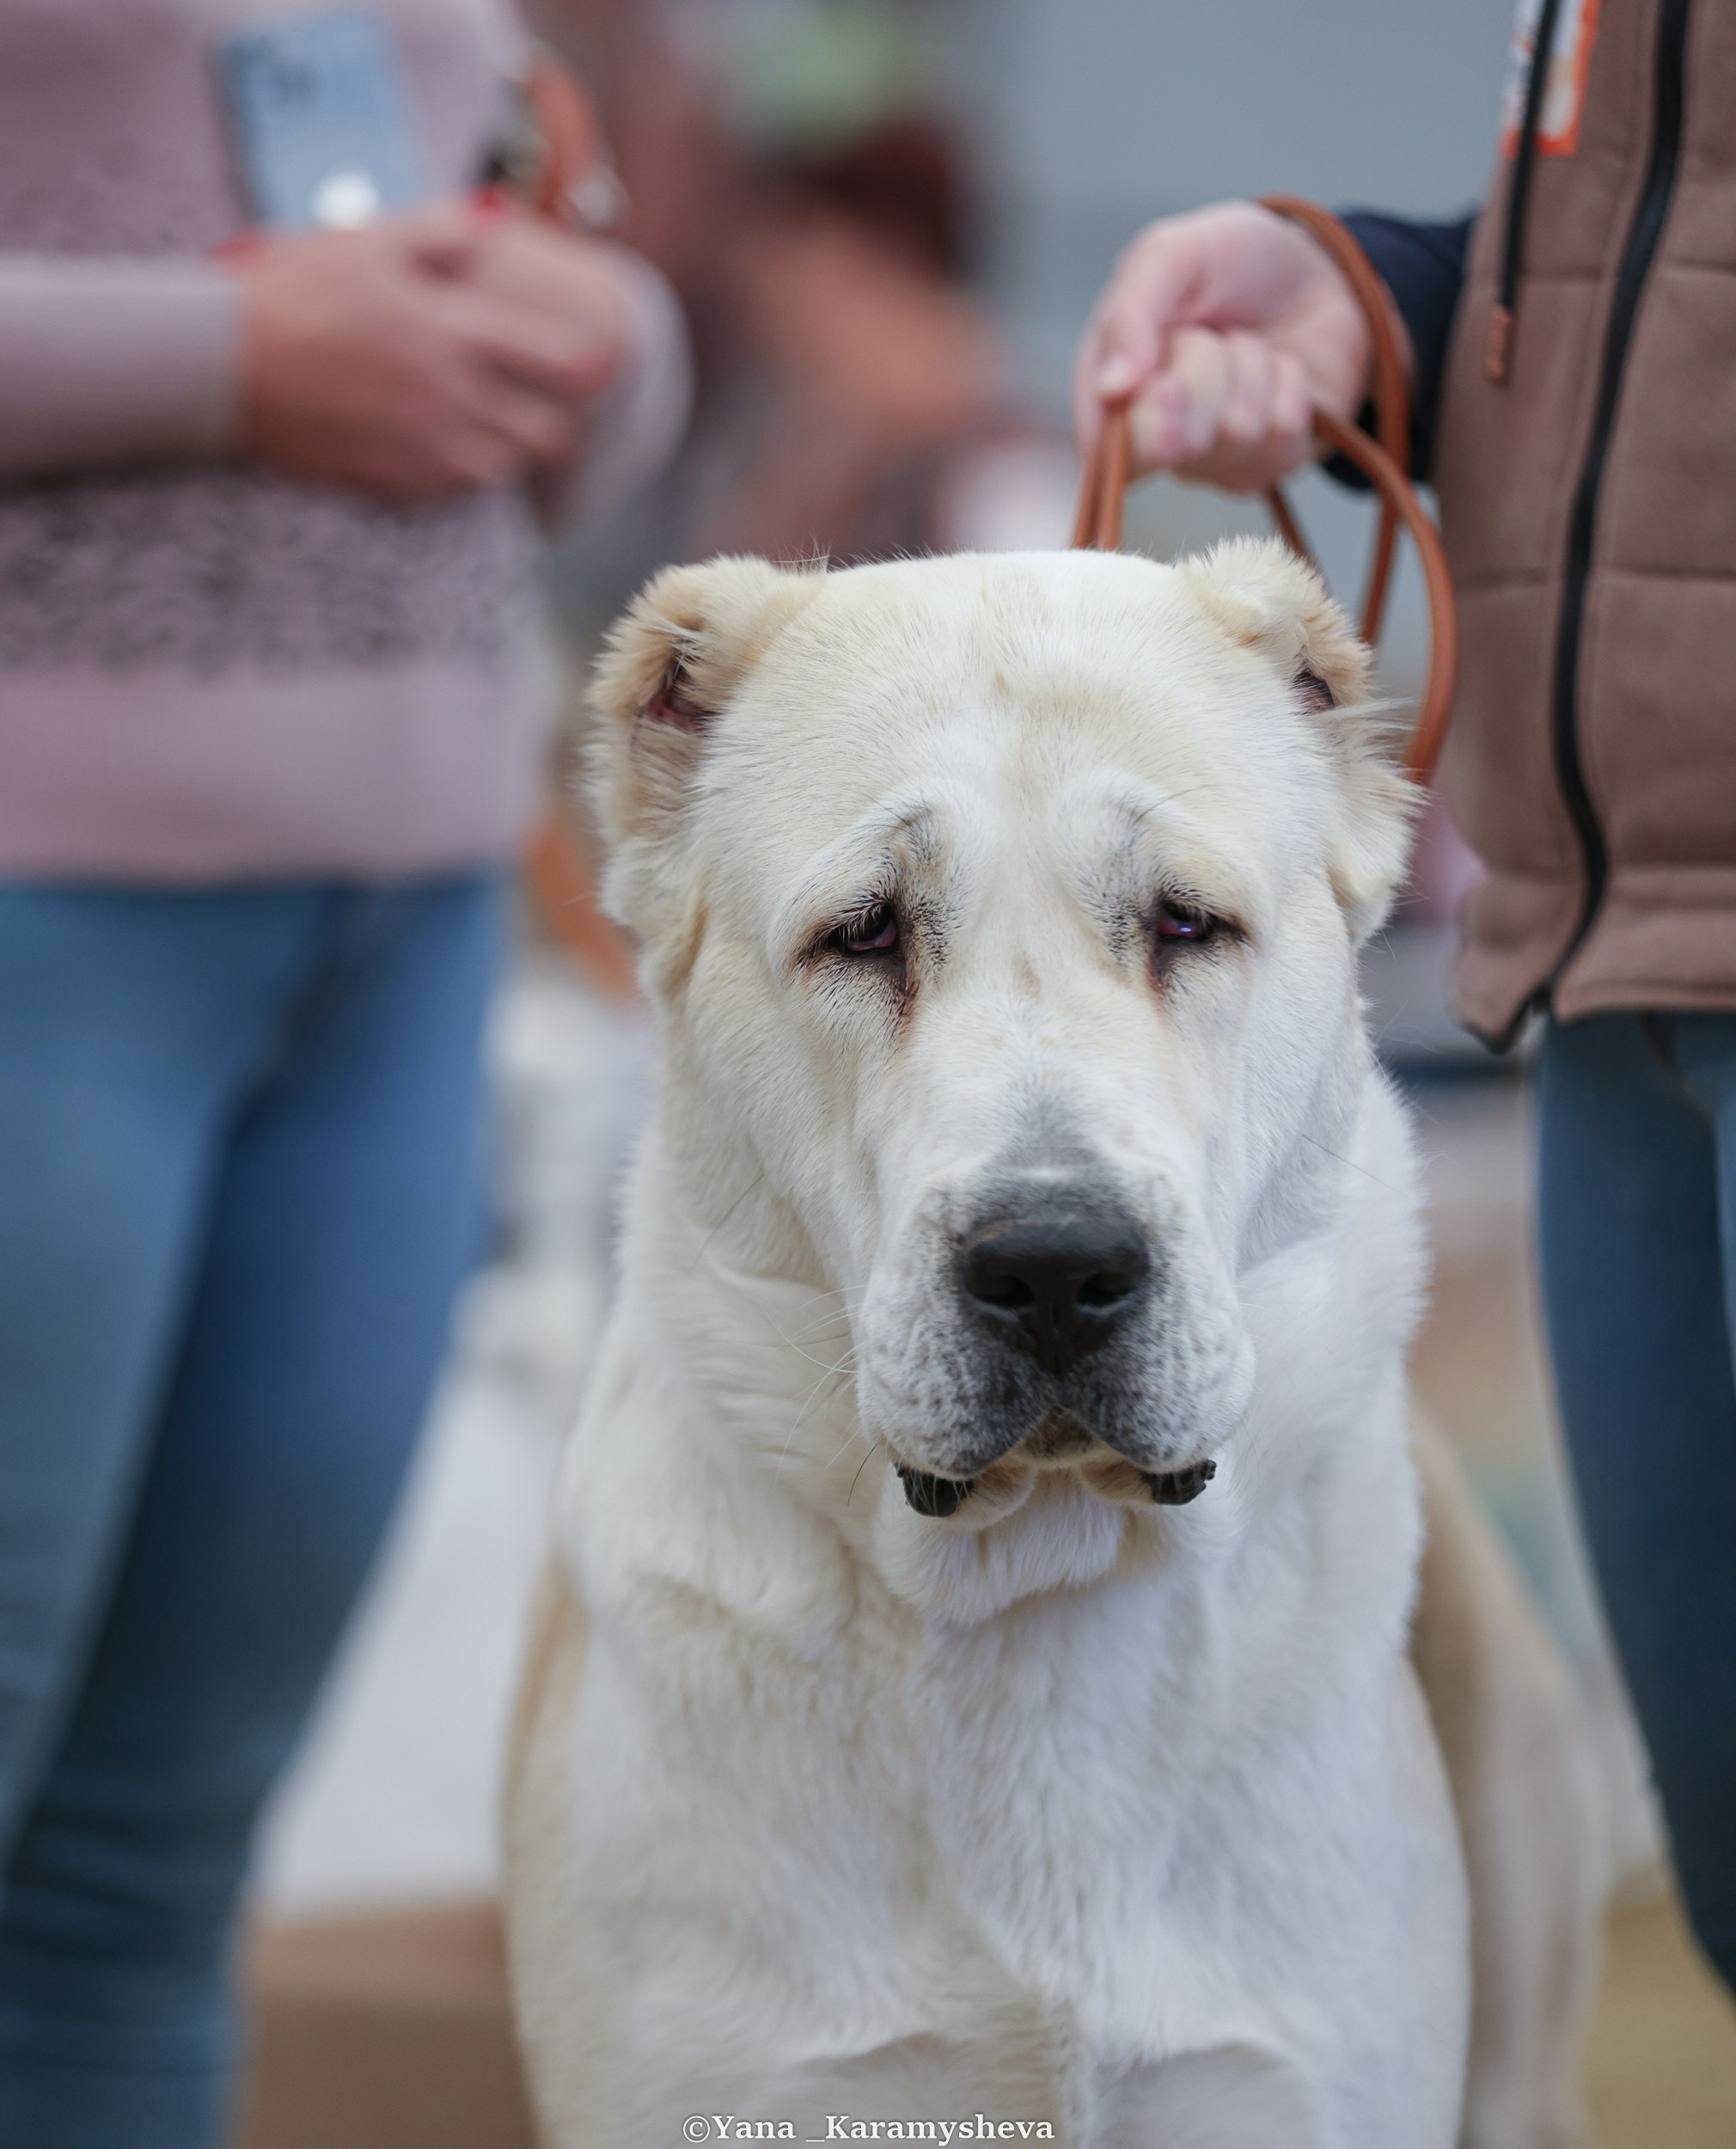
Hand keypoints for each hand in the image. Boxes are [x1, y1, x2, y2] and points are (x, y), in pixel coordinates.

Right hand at [235, 203, 617, 503]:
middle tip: (535, 401)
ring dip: (508, 449)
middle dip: (552, 419)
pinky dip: (463, 474)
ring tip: (481, 422)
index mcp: (456, 333)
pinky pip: (459, 494)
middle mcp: (454, 399)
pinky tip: (439, 446)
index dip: (593, 365)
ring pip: (508, 468)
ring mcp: (427, 449)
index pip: (563, 363)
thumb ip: (445, 231)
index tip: (600, 361)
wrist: (223, 364)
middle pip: (549, 435)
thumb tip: (500, 219)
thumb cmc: (293, 291)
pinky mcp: (397, 484)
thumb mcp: (369, 241)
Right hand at [1073, 200, 1404, 491]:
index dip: (1141, 428)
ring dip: (1252, 367)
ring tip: (1246, 339)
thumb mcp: (1172, 253)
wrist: (1313, 266)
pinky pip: (1282, 438)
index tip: (1169, 386)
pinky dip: (1290, 384)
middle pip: (1175, 444)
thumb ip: (1131, 312)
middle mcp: (1157, 435)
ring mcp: (1214, 457)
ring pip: (1236, 433)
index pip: (1103, 452)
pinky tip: (1279, 365)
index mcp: (1113, 391)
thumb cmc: (1230, 262)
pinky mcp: (1269, 462)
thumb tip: (1110, 389)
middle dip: (1204, 375)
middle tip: (1210, 334)